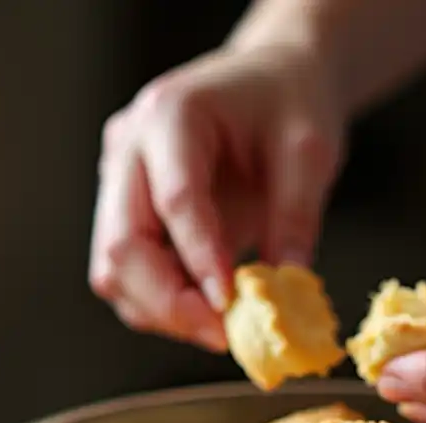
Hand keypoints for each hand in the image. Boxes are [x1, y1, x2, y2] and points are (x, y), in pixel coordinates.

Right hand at [88, 45, 344, 350]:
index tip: (231, 306)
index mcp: (171, 114)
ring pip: (114, 272)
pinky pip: (128, 278)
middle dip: (170, 302)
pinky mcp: (124, 214)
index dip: (200, 261)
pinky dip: (163, 306)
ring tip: (220, 326)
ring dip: (163, 312)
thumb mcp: (311, 153)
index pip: (175, 201)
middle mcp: (128, 148)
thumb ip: (297, 218)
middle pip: (123, 245)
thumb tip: (284, 293)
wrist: (268, 83)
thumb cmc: (289, 105)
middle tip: (223, 335)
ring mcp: (117, 182)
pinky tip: (206, 311)